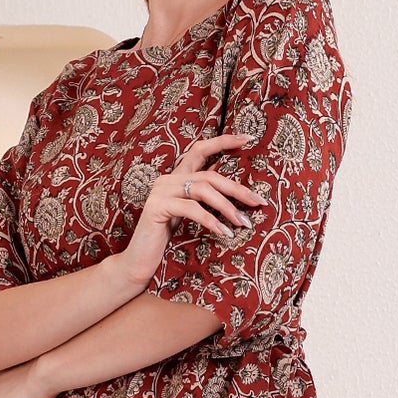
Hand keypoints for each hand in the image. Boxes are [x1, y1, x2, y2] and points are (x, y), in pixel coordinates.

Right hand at [115, 130, 264, 292]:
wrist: (139, 260)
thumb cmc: (165, 238)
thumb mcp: (188, 213)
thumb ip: (202, 197)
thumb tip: (227, 185)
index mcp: (176, 177)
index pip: (200, 150)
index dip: (223, 141)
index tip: (247, 138)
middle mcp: (167, 179)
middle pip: (210, 175)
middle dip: (237, 189)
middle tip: (257, 202)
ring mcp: (161, 191)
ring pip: (203, 190)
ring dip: (227, 207)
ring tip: (242, 223)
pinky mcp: (157, 206)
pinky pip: (191, 208)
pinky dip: (210, 220)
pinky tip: (223, 232)